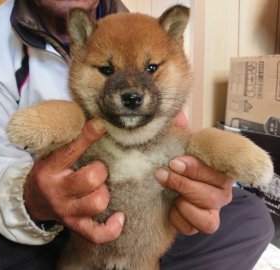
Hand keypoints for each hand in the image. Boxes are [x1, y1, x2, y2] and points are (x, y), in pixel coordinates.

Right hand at [24, 119, 124, 243]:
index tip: (100, 126)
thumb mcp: (50, 156)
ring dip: (104, 193)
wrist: (31, 201)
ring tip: (101, 189)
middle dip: (100, 171)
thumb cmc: (47, 173)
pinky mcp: (74, 225)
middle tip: (98, 169)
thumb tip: (96, 122)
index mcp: (50, 169)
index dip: (87, 137)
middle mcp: (58, 191)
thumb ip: (69, 143)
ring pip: (96, 203)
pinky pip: (96, 233)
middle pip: (90, 180)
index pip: (70, 151)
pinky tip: (118, 217)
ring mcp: (66, 211)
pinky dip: (111, 228)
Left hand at [155, 112, 233, 234]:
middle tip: (162, 174)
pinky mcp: (200, 224)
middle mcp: (222, 191)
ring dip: (184, 204)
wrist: (166, 181)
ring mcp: (212, 210)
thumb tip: (176, 115)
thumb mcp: (178, 142)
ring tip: (168, 193)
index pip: (219, 171)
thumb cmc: (176, 159)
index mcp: (221, 168)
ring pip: (207, 218)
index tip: (175, 161)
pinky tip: (170, 207)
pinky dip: (179, 219)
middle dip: (184, 184)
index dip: (197, 168)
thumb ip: (180, 129)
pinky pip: (193, 228)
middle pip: (213, 195)